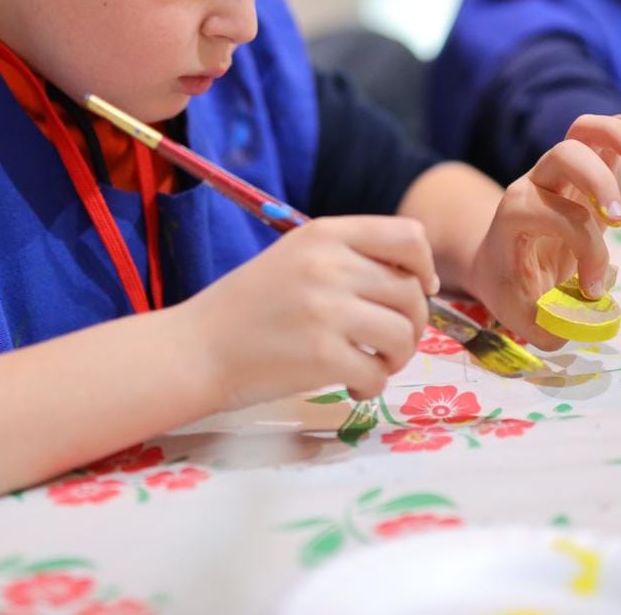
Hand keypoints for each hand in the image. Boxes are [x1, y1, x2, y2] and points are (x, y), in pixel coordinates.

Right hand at [182, 216, 437, 408]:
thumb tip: (418, 283)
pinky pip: (378, 374)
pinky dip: (371, 386)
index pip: (409, 237)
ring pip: (403, 335)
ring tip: (370, 364)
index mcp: (324, 234)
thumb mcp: (297, 258)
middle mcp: (329, 265)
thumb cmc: (248, 306)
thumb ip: (349, 258)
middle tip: (387, 344)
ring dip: (397, 358)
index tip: (417, 291)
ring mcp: (326, 311)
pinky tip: (349, 385)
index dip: (423, 268)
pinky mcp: (322, 356)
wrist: (196, 348)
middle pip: (411, 293)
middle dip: (411, 324)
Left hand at [467, 114, 620, 349]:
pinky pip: (596, 135)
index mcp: (515, 217)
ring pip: (580, 132)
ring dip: (615, 135)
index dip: (585, 252)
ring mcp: (556, 173)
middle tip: (620, 220)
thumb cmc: (510, 287)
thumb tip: (585, 318)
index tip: (591, 290)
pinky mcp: (579, 172)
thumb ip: (550, 324)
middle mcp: (534, 185)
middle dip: (598, 182)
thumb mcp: (520, 316)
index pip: (556, 216)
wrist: (494, 261)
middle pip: (564, 154)